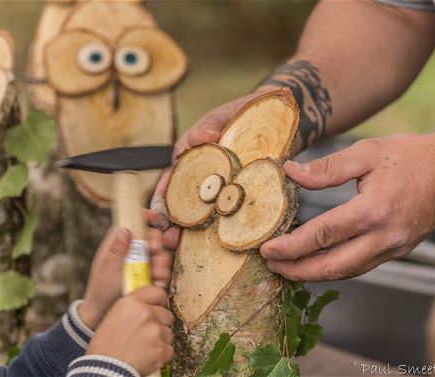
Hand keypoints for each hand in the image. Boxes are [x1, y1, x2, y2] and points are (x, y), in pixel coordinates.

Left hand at [78, 210, 172, 329]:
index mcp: (117, 245)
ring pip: (157, 255)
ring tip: (157, 274)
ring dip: (161, 262)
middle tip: (155, 252)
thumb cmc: (101, 290)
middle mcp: (129, 252)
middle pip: (149, 238)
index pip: (131, 223)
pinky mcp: (146, 278)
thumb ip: (116, 249)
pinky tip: (159, 283)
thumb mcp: (107, 269)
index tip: (155, 218)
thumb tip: (124, 228)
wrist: (104, 316)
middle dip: (156, 244)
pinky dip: (162, 276)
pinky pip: (160, 271)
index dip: (143, 217)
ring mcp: (139, 265)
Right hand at [87, 286, 174, 375]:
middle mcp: (145, 313)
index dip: (158, 302)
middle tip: (146, 334)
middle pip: (166, 314)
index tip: (157, 307)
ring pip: (168, 332)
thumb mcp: (113, 316)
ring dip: (160, 340)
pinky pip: (169, 349)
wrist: (105, 369)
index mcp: (131, 303)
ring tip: (143, 347)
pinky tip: (147, 356)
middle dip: (159, 323)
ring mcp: (155, 331)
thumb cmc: (105, 346)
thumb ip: (132, 307)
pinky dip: (161, 355)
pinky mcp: (161, 349)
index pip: (158, 293)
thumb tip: (147, 305)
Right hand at [152, 91, 273, 248]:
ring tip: (180, 246)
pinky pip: (226, 213)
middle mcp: (201, 175)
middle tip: (168, 239)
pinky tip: (215, 243)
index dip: (162, 197)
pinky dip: (218, 228)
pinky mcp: (237, 195)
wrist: (276, 119)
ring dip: (189, 230)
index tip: (158, 214)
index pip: (171, 178)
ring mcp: (219, 187)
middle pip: (181, 201)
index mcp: (191, 157)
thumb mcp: (224, 116)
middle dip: (172, 222)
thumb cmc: (243, 113)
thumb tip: (198, 138)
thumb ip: (210, 127)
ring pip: (200, 211)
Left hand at [261, 131, 434, 280]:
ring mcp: (393, 248)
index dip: (292, 245)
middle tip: (271, 266)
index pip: (323, 235)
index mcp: (373, 210)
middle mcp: (384, 236)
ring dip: (313, 274)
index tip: (267, 249)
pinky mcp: (397, 251)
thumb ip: (327, 167)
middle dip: (297, 270)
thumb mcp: (366, 152)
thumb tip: (291, 172)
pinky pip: (360, 267)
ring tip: (287, 268)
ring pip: (347, 272)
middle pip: (332, 265)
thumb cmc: (410, 157)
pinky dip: (334, 269)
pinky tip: (316, 263)